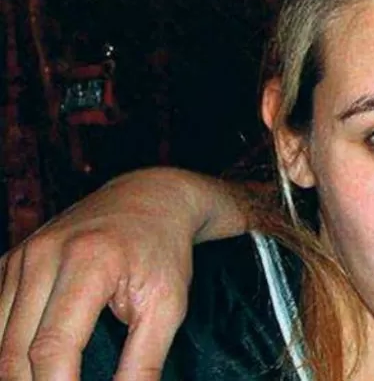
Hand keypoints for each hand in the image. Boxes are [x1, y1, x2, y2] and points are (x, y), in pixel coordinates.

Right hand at [0, 168, 249, 380]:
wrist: (151, 199)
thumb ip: (145, 360)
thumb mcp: (169, 305)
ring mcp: (22, 256)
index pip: (53, 347)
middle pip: (15, 350)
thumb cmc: (164, 253)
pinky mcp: (11, 261)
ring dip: (16, 374)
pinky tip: (27, 367)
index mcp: (88, 262)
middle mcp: (44, 255)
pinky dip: (5, 349)